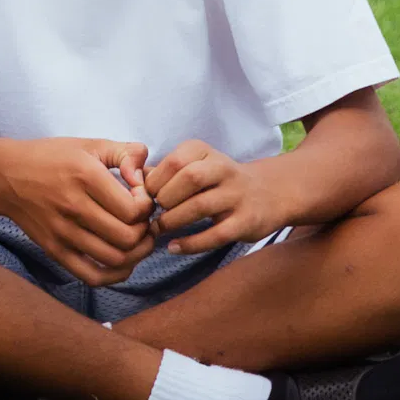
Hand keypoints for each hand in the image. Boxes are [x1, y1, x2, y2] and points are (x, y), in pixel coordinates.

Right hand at [0, 137, 158, 284]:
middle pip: (128, 237)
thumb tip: (145, 174)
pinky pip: (92, 277)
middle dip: (144, 231)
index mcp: (84, 176)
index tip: (139, 198)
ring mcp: (61, 232)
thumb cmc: (49, 158)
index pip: (133, 209)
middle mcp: (72, 206)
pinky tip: (121, 261)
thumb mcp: (88, 145)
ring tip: (135, 239)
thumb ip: (125, 153)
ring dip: (136, 253)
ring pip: (115, 259)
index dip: (147, 206)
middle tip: (141, 221)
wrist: (2, 176)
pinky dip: (115, 275)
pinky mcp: (54, 250)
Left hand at [137, 139, 276, 253]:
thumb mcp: (194, 165)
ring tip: (158, 229)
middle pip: (188, 178)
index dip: (153, 181)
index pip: (174, 161)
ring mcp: (237, 195)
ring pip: (200, 206)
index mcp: (205, 152)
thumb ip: (163, 172)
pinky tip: (174, 247)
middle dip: (164, 198)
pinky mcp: (247, 222)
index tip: (144, 196)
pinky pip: (215, 235)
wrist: (270, 193)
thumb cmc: (217, 180)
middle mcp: (224, 169)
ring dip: (173, 220)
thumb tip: (129, 181)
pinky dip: (191, 243)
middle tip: (151, 213)